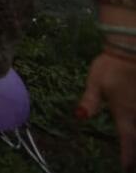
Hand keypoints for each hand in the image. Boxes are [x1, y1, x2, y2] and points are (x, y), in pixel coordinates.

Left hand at [79, 51, 135, 168]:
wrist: (131, 48)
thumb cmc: (111, 66)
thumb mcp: (95, 83)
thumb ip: (90, 101)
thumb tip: (79, 117)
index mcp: (125, 113)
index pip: (128, 141)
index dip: (129, 157)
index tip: (127, 169)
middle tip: (133, 164)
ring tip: (135, 147)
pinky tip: (135, 121)